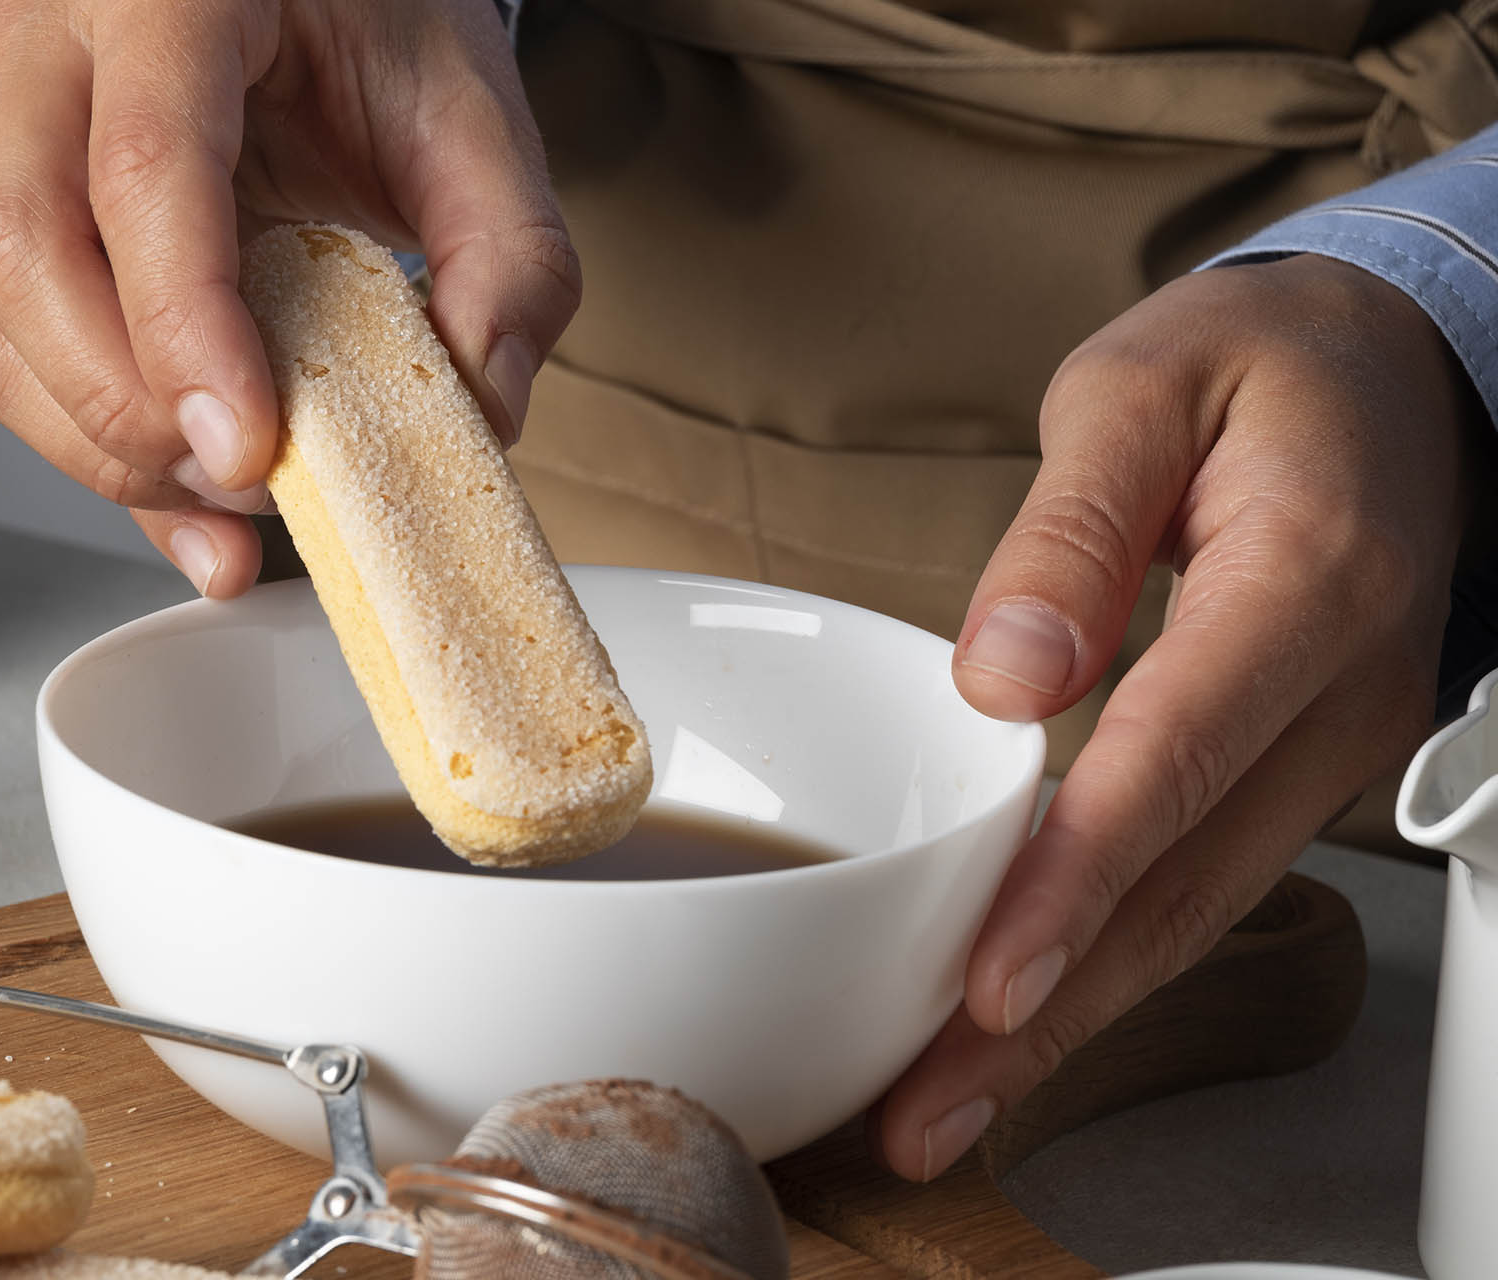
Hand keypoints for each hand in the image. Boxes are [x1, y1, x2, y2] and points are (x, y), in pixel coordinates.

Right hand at [0, 0, 579, 595]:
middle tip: (245, 477)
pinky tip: (180, 492)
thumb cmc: (372, 23)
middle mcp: (59, 50)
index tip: (246, 445)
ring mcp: (12, 130)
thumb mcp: (473, 113)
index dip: (186, 325)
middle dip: (126, 407)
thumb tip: (484, 406)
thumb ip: (510, 255)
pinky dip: (86, 445)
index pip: (145, 166)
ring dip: (98, 444)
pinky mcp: (13, 213)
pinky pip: (1, 346)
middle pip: (21, 249)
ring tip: (226, 495)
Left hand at [873, 254, 1479, 1179]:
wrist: (1390, 375)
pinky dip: (1112, 953)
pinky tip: (1029, 1010)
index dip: (1079, 882)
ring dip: (1075, 1011)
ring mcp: (1333, 744)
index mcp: (1307, 580)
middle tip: (931, 1102)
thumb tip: (1004, 679)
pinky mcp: (1298, 767)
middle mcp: (1339, 691)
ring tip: (951, 1095)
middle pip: (1187, 880)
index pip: (1176, 757)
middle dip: (1055, 1008)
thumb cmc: (1255, 372)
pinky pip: (1202, 877)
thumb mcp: (1140, 391)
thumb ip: (1071, 532)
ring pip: (1198, 905)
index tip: (991, 981)